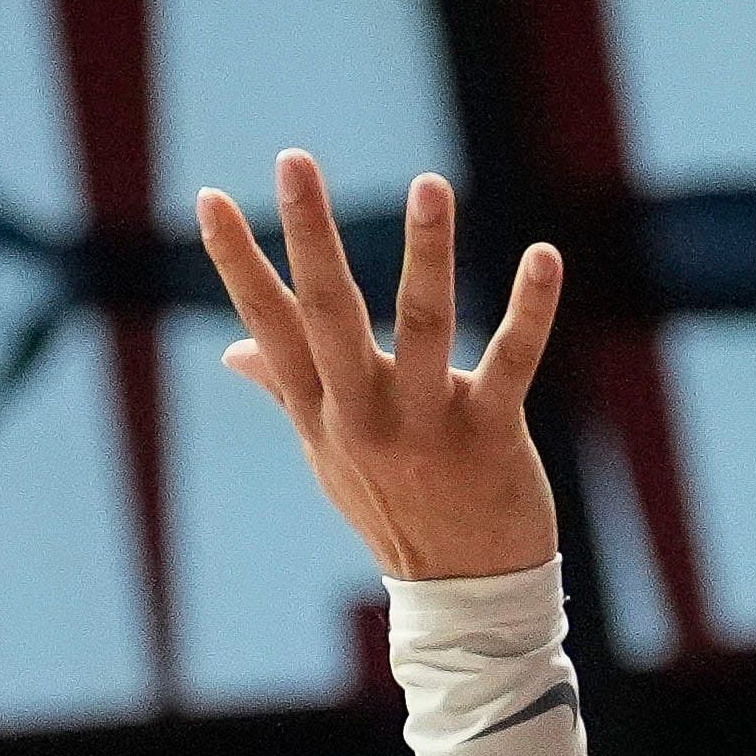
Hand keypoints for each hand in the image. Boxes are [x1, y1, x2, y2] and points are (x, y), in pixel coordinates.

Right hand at [195, 154, 566, 581]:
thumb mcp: (327, 454)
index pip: (269, 324)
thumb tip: (234, 350)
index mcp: (321, 409)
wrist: (462, 595)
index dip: (238, 263)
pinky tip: (544, 255)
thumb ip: (287, 389)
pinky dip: (531, 309)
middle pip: (329, 313)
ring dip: (427, 252)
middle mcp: (363, 414)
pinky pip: (511, 363)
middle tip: (295, 160)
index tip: (211, 197)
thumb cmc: (392, 508)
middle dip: (311, 234)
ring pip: (425, 325)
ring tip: (429, 184)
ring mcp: (427, 426)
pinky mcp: (490, 436)